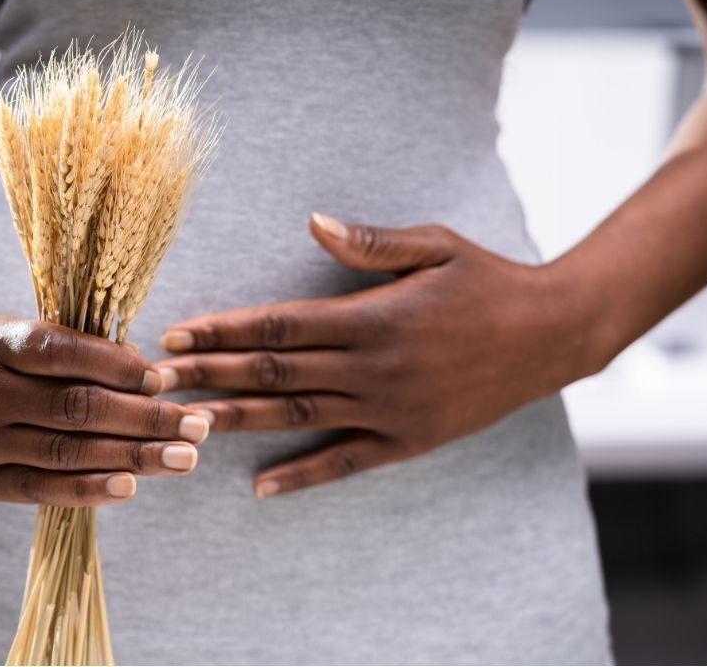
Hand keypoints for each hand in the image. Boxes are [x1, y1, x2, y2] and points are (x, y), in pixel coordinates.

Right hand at [0, 315, 209, 505]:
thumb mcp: (14, 335)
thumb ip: (70, 349)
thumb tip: (144, 370)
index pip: (62, 352)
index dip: (116, 366)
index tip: (162, 378)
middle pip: (75, 407)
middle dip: (145, 418)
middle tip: (198, 426)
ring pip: (66, 450)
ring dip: (133, 456)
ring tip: (184, 458)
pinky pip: (42, 487)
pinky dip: (89, 488)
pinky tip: (131, 485)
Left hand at [156, 214, 598, 497]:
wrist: (552, 334)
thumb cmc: (489, 281)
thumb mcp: (436, 246)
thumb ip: (371, 243)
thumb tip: (313, 222)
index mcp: (373, 317)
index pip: (279, 326)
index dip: (224, 330)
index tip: (177, 332)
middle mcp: (373, 368)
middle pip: (273, 374)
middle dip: (208, 375)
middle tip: (154, 381)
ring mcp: (389, 410)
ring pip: (297, 418)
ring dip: (237, 421)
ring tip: (185, 425)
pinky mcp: (408, 440)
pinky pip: (345, 463)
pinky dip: (302, 475)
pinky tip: (260, 485)